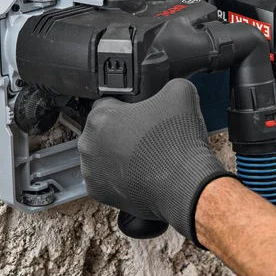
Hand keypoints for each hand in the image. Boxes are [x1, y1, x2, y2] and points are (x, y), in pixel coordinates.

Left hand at [78, 79, 231, 244]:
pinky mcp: (98, 192)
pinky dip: (119, 177)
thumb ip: (167, 84)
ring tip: (144, 156)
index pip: (108, 103)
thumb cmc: (178, 143)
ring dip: (117, 154)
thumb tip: (167, 89)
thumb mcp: (180, 92)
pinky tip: (140, 173)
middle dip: (120, 132)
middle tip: (145, 136)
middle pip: (102, 131)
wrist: (185, 186)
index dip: (127, 108)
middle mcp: (89, 143)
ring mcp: (91, 170)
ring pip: (102, 155)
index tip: (141, 115)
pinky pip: (106, 179)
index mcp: (101, 116)